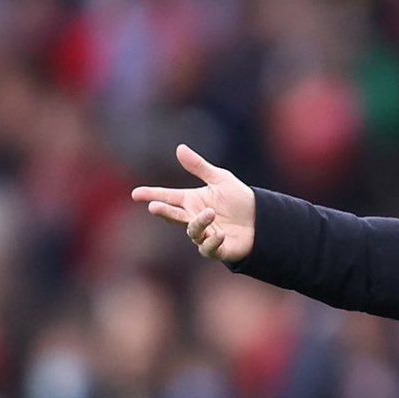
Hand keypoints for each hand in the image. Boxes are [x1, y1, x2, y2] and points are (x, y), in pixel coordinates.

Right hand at [131, 144, 256, 263]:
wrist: (262, 219)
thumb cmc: (239, 199)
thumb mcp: (220, 179)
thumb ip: (199, 167)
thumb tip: (179, 148)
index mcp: (192, 201)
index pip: (168, 197)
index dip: (152, 195)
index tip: (136, 194)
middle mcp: (193, 218)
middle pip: (174, 216)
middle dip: (163, 212)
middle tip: (154, 207)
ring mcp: (204, 235)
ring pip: (193, 231)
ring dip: (199, 222)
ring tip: (210, 212)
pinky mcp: (216, 249)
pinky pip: (208, 248)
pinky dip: (212, 242)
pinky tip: (220, 234)